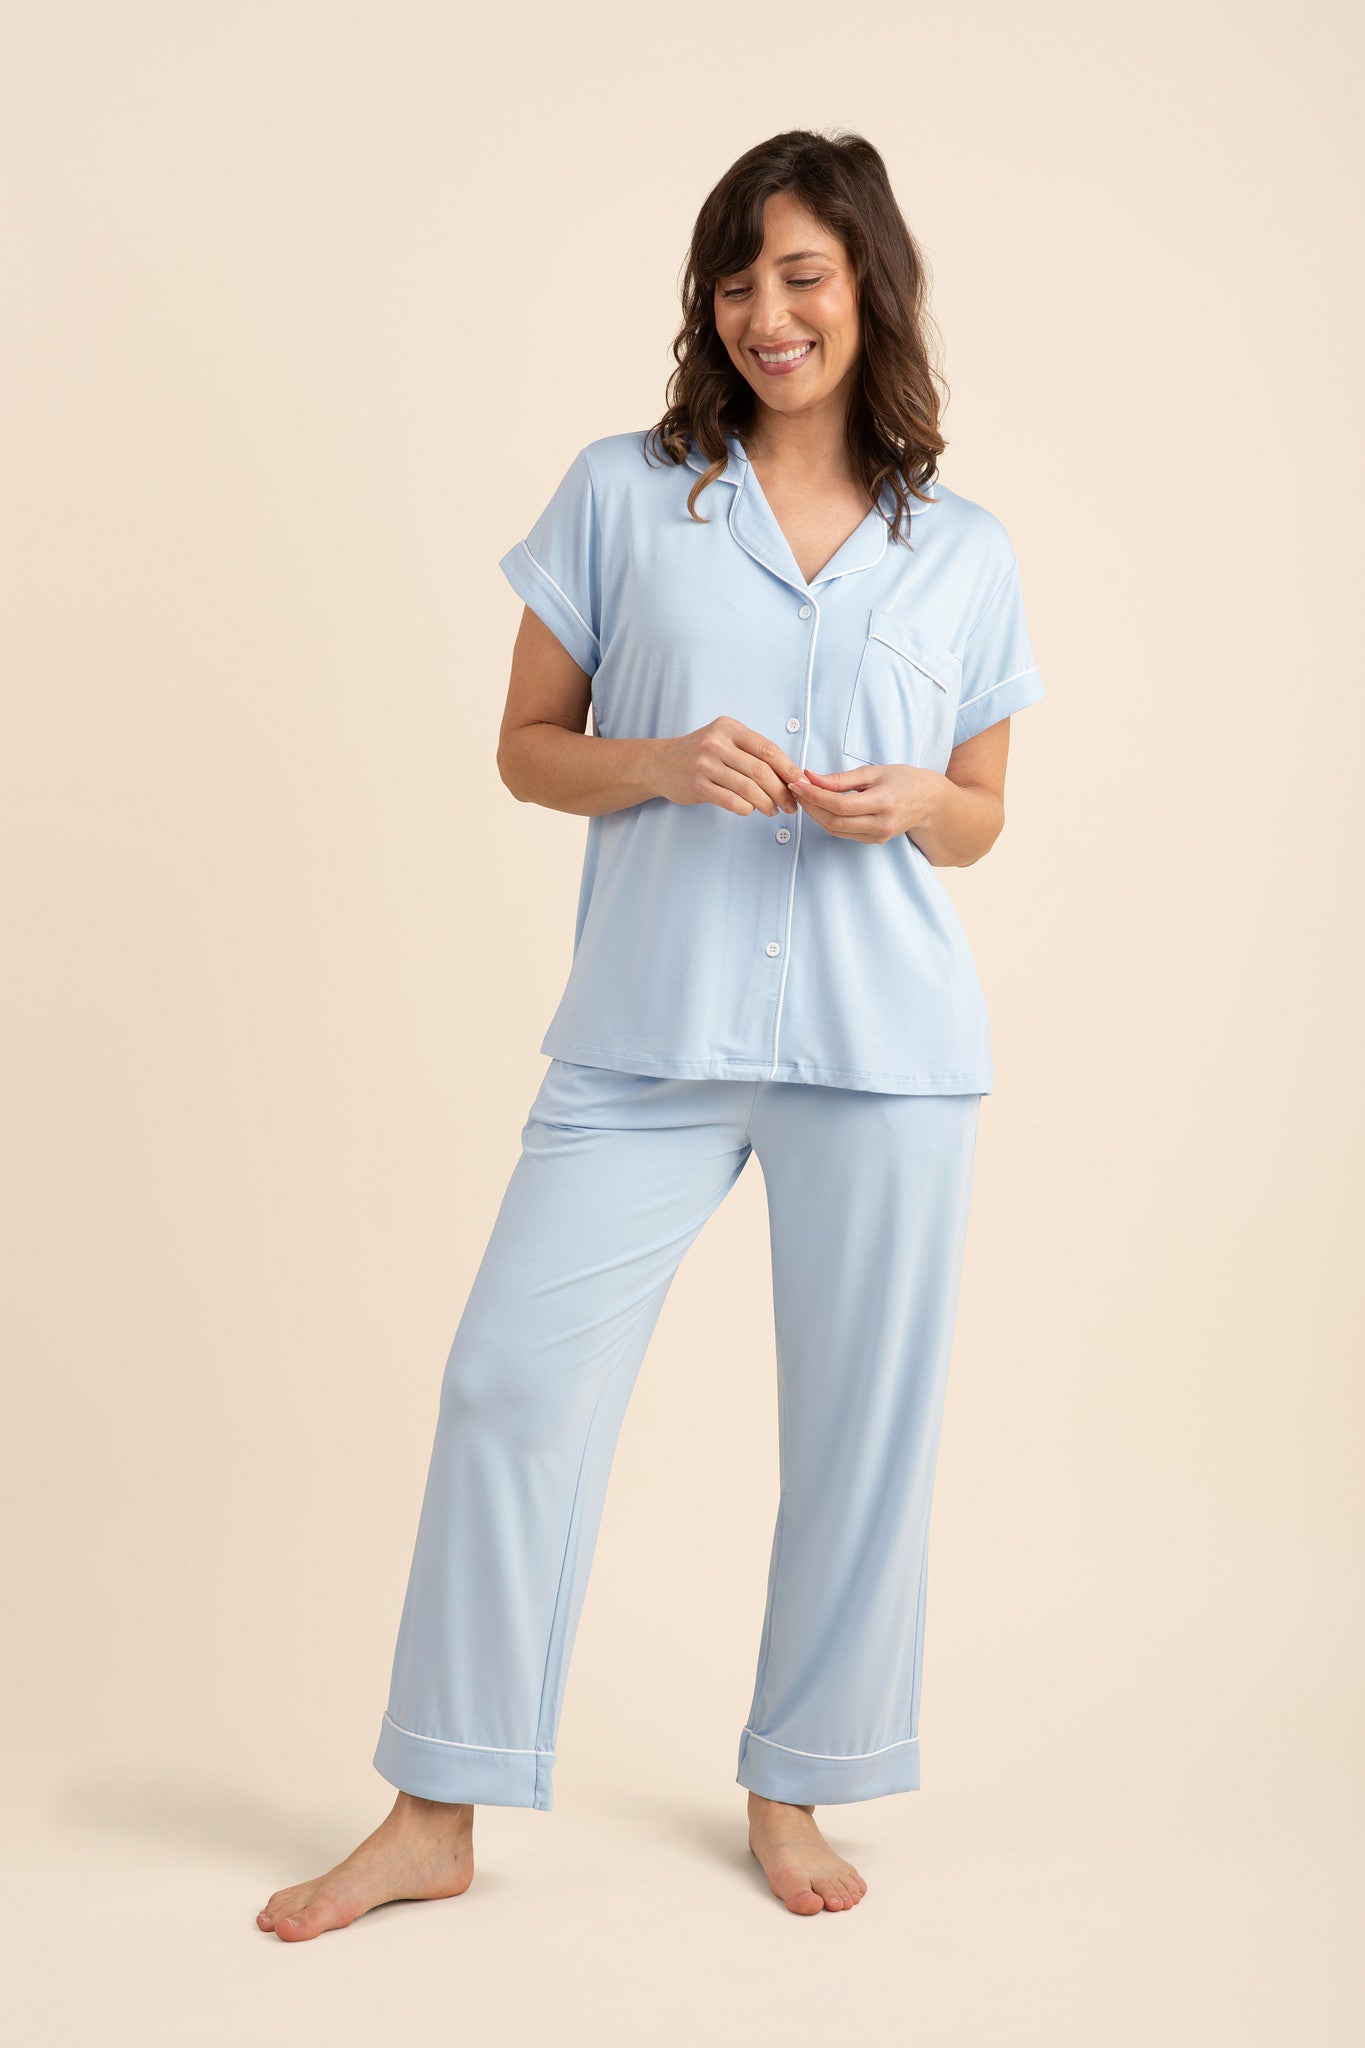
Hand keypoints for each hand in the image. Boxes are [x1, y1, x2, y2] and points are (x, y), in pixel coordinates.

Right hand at [651, 717, 802, 816]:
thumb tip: (788, 774)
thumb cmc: (700, 753)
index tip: (801, 783)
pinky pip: (731, 801)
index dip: (789, 769)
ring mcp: (705, 765)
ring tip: (774, 811)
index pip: (768, 749)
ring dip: (767, 803)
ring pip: (748, 788)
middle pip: (761, 771)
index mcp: (729, 728)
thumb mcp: (724, 740)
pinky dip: (746, 809)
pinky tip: (751, 810)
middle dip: (782, 792)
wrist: (660, 763)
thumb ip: (751, 752)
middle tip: (791, 805)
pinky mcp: (697, 786)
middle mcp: (717, 743)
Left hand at [786, 761, 939, 843]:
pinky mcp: (873, 841)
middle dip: (810, 805)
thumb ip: (842, 779)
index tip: (798, 783)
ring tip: (805, 795)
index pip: (840, 804)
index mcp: (884, 802)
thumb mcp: (875, 772)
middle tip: (796, 788)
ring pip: (835, 830)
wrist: (930, 802)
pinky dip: (827, 820)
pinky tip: (819, 806)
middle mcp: (881, 824)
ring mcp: (877, 836)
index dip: (814, 796)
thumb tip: (811, 778)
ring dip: (815, 814)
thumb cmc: (905, 781)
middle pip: (834, 821)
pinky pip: (843, 833)